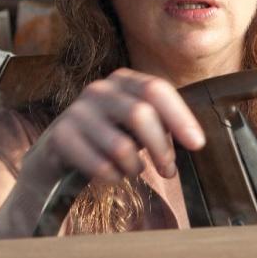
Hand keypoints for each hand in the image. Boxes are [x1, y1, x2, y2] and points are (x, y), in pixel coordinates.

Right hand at [23, 68, 205, 185]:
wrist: (59, 149)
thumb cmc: (108, 134)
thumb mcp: (135, 122)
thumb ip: (161, 123)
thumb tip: (194, 140)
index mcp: (122, 80)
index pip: (156, 89)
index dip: (179, 117)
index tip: (197, 144)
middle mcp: (98, 90)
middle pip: (140, 114)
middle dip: (161, 148)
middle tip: (169, 169)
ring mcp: (77, 111)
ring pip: (121, 146)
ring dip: (135, 167)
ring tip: (133, 170)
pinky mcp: (61, 136)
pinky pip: (100, 166)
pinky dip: (113, 177)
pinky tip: (112, 174)